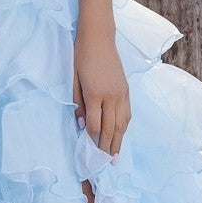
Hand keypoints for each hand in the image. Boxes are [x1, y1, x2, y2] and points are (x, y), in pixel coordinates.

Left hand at [73, 24, 129, 156]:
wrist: (99, 39)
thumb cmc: (81, 58)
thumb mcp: (74, 81)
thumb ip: (78, 104)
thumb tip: (82, 124)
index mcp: (95, 94)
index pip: (96, 125)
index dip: (92, 140)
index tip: (89, 152)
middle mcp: (111, 96)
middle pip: (111, 129)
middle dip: (107, 148)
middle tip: (105, 164)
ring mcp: (122, 93)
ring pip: (122, 124)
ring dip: (119, 141)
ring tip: (115, 157)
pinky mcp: (126, 90)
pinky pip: (127, 114)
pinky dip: (124, 127)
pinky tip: (121, 135)